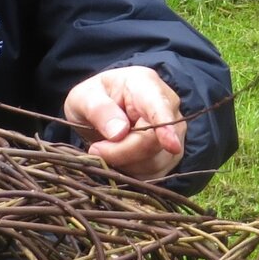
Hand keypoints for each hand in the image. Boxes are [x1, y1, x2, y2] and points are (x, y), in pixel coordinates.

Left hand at [63, 66, 185, 180]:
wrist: (102, 110)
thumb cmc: (94, 99)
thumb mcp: (84, 97)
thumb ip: (98, 109)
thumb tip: (119, 132)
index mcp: (145, 85)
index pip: (160, 108)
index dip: (166, 129)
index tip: (171, 146)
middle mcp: (168, 108)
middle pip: (154, 142)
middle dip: (122, 152)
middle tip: (96, 149)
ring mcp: (174, 133)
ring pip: (155, 162)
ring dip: (126, 163)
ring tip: (106, 148)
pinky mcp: (171, 156)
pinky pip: (155, 174)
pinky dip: (133, 172)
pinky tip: (120, 158)